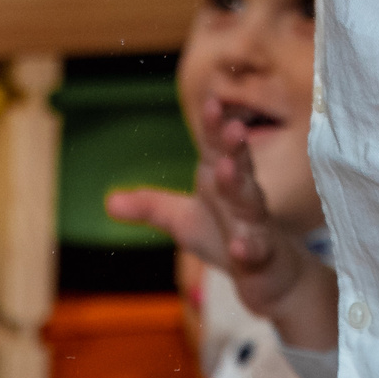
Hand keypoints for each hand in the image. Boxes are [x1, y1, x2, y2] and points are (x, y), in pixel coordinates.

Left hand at [108, 99, 337, 350]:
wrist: (270, 275)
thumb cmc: (227, 235)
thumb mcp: (184, 221)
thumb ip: (150, 207)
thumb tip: (108, 202)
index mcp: (221, 180)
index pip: (217, 148)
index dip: (215, 127)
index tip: (212, 103)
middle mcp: (242, 197)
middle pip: (239, 168)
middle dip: (234, 147)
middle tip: (233, 128)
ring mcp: (256, 226)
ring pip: (251, 203)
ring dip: (240, 185)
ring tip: (227, 169)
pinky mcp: (264, 257)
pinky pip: (258, 250)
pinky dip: (250, 248)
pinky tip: (240, 247)